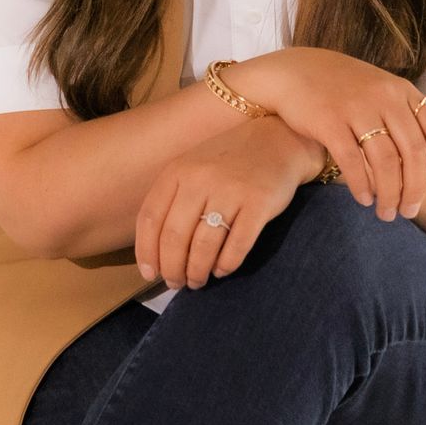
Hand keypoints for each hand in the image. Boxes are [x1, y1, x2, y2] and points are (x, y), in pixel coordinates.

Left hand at [134, 115, 312, 288]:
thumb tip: (156, 254)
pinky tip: (222, 270)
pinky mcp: (259, 203)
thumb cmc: (228, 162)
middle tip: (176, 283)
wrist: (278, 140)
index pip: (150, 218)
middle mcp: (200, 179)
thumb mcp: (193, 169)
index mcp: (178, 171)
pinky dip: (226, 265)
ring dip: (197, 271)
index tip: (151, 274)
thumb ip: (172, 201)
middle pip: (175, 237)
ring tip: (197, 281)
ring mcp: (231, 191)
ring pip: (204, 245)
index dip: (147, 252)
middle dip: (172, 268)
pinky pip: (237, 245)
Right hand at [231, 47, 425, 219]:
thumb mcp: (381, 90)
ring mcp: (357, 108)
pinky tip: (364, 200)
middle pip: (414, 152)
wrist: (294, 71)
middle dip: (415, 189)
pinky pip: (352, 161)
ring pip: (386, 162)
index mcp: (402, 91)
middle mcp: (385, 98)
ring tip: (387, 213)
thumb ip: (405, 115)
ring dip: (390, 194)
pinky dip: (361, 185)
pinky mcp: (329, 121)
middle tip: (409, 211)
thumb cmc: (342, 88)